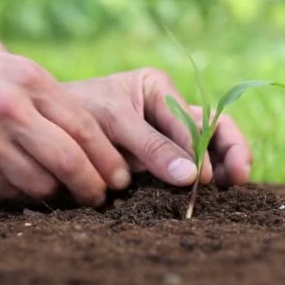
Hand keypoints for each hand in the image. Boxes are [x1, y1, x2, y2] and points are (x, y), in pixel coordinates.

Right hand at [0, 43, 130, 204]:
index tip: (119, 175)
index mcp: (28, 79)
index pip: (85, 126)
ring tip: (65, 196)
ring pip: (42, 182)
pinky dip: (24, 195)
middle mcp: (11, 108)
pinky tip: (27, 190)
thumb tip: (78, 142)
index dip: (107, 157)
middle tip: (101, 197)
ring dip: (59, 194)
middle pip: (71, 158)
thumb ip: (41, 100)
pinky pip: (9, 191)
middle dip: (94, 185)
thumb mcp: (3, 69)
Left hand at [62, 68, 251, 187]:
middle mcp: (168, 113)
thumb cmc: (76, 114)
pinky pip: (188, 171)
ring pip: (209, 151)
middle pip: (214, 129)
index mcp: (158, 90)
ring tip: (229, 188)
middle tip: (236, 179)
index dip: (202, 147)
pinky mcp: (158, 164)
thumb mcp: (112, 122)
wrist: (48, 133)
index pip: (192, 118)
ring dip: (222, 169)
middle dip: (230, 153)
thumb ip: (151, 146)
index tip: (200, 177)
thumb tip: (193, 178)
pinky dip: (202, 181)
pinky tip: (209, 195)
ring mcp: (165, 140)